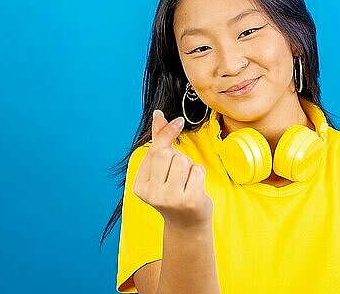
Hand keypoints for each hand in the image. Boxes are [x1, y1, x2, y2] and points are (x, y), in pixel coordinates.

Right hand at [132, 109, 213, 228]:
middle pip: (168, 154)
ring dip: (189, 166)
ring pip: (184, 161)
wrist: (187, 224)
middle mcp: (152, 194)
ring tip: (186, 181)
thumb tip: (158, 115)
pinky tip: (194, 187)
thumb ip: (159, 141)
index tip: (179, 121)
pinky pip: (197, 170)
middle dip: (178, 156)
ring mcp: (170, 199)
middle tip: (179, 172)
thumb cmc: (174, 191)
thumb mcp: (162, 169)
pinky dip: (199, 174)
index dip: (168, 133)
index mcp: (140, 186)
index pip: (154, 150)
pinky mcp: (190, 200)